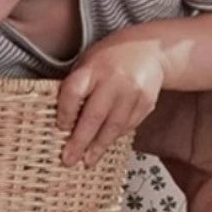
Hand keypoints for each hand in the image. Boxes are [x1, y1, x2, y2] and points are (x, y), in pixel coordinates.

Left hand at [57, 33, 165, 166]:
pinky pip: (128, 126)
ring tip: (88, 160)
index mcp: (94, 68)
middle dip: (80, 141)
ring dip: (99, 147)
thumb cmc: (114, 58)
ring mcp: (133, 93)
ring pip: (113, 127)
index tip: (61, 127)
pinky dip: (115, 137)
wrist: (151, 50)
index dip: (65, 113)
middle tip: (69, 159)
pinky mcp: (146, 103)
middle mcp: (114, 80)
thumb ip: (78, 86)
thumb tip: (65, 120)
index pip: (74, 92)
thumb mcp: (90, 62)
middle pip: (94, 116)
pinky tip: (106, 144)